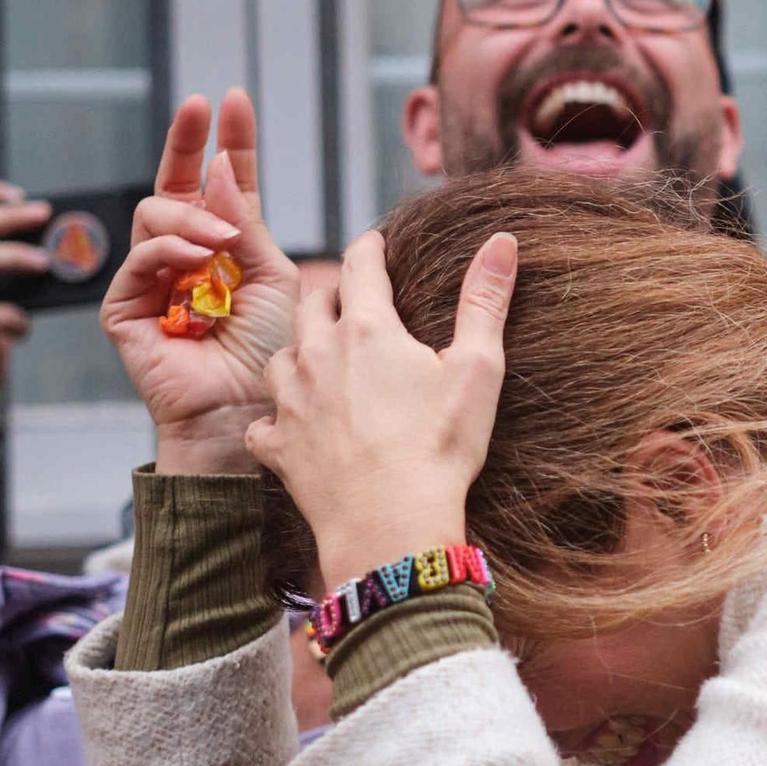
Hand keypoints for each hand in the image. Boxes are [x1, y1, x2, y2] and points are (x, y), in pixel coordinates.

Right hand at [99, 90, 299, 474]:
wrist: (248, 410)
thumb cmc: (269, 354)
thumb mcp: (272, 277)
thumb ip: (243, 223)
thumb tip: (216, 166)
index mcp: (227, 249)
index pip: (221, 185)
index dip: (228, 143)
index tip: (233, 99)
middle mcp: (187, 258)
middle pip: (175, 186)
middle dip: (186, 142)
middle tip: (202, 110)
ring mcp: (153, 281)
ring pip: (155, 216)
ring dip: (190, 217)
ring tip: (221, 241)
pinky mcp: (126, 309)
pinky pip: (139, 259)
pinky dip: (168, 250)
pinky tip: (195, 257)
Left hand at [247, 228, 516, 589]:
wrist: (390, 526)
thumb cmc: (439, 448)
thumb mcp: (478, 369)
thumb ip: (484, 299)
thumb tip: (503, 240)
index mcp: (368, 330)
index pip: (360, 264)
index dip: (370, 247)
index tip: (375, 243)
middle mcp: (318, 354)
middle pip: (312, 303)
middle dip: (331, 295)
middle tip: (350, 301)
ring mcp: (290, 401)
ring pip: (281, 356)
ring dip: (300, 352)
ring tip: (320, 361)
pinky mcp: (277, 445)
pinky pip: (263, 421)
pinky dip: (276, 418)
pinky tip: (294, 426)